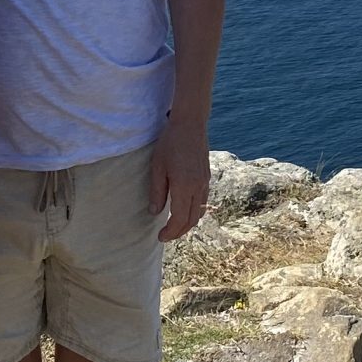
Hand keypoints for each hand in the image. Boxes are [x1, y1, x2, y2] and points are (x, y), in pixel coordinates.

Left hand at [149, 118, 209, 242]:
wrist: (190, 124)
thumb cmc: (170, 143)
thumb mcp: (157, 167)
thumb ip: (157, 192)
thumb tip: (154, 213)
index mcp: (184, 187)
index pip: (179, 219)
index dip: (170, 232)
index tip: (160, 237)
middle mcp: (198, 188)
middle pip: (192, 220)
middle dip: (179, 232)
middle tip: (165, 236)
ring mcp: (205, 183)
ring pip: (200, 213)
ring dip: (187, 223)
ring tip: (174, 226)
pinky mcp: (207, 177)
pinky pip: (203, 202)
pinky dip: (194, 212)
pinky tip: (184, 210)